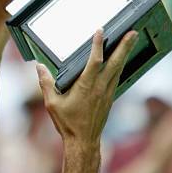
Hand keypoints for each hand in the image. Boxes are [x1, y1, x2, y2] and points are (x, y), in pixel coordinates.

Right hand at [36, 29, 137, 147]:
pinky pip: (117, 77)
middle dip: (124, 46)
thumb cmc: (67, 123)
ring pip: (119, 69)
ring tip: (130, 40)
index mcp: (86, 87)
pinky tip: (121, 61)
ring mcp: (107, 93)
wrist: (83, 141)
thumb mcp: (52, 103)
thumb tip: (39, 67)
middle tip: (132, 32)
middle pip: (116, 62)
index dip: (98, 45)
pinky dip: (120, 66)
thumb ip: (46, 83)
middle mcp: (100, 88)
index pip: (95, 62)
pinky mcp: (110, 98)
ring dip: (125, 53)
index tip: (100, 31)